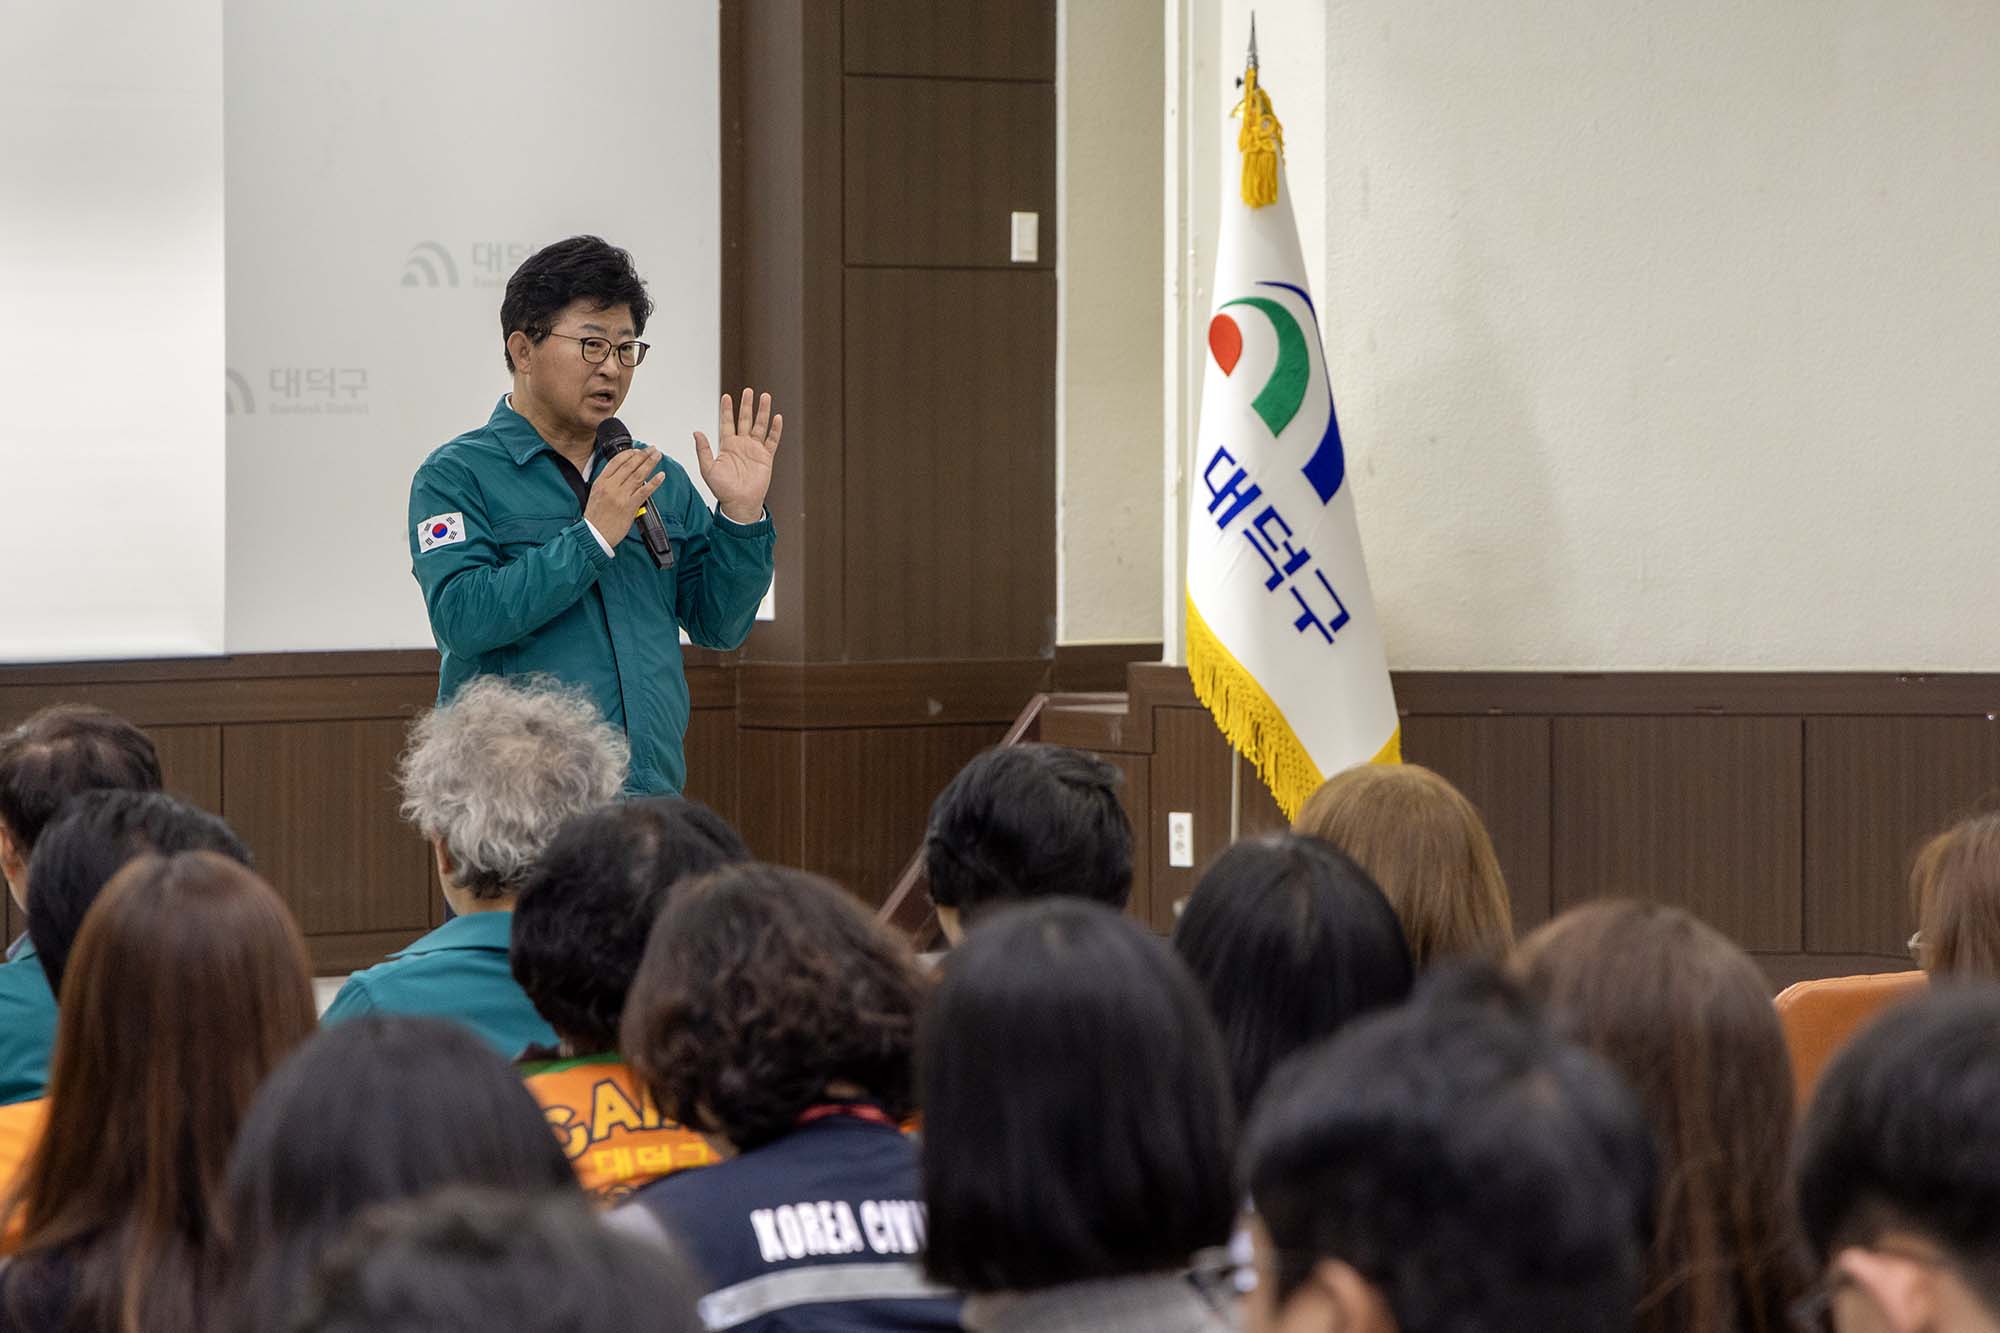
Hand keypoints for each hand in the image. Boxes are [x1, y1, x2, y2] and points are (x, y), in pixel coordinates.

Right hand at [583, 446, 664, 545]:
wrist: (594, 536)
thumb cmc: (595, 518)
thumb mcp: (595, 495)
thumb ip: (607, 484)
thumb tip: (622, 475)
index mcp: (601, 482)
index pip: (616, 461)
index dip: (629, 454)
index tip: (637, 450)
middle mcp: (611, 486)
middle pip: (630, 465)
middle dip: (643, 455)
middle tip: (652, 449)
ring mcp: (621, 496)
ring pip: (638, 475)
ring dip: (650, 463)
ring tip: (657, 456)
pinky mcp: (630, 506)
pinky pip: (645, 491)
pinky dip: (654, 482)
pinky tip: (661, 475)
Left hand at [694, 388, 782, 523]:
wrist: (739, 503)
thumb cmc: (722, 489)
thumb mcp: (708, 469)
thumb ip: (703, 450)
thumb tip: (696, 432)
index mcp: (727, 445)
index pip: (727, 422)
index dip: (727, 410)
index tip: (726, 396)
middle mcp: (741, 444)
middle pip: (745, 420)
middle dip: (747, 405)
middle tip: (749, 391)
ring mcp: (755, 450)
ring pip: (760, 426)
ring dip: (762, 412)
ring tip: (765, 397)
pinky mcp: (766, 457)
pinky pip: (772, 440)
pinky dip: (775, 430)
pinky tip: (777, 418)